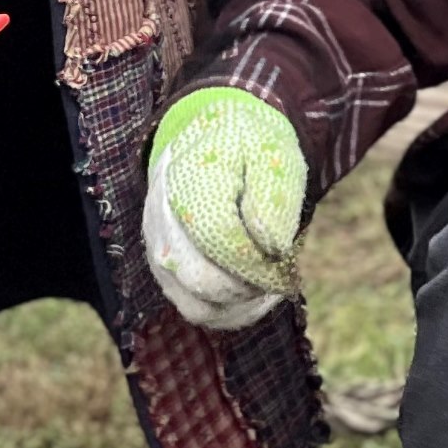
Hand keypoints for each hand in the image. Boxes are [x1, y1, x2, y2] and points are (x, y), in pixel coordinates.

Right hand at [142, 86, 307, 330]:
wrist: (212, 138)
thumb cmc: (249, 149)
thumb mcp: (273, 155)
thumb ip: (274, 196)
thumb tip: (272, 247)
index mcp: (187, 183)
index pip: (220, 242)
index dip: (260, 261)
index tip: (288, 258)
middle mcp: (162, 220)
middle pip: (203, 280)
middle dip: (253, 283)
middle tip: (281, 268)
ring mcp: (159, 249)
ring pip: (197, 304)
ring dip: (242, 301)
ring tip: (270, 278)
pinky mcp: (166, 271)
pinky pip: (197, 310)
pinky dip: (232, 310)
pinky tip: (258, 290)